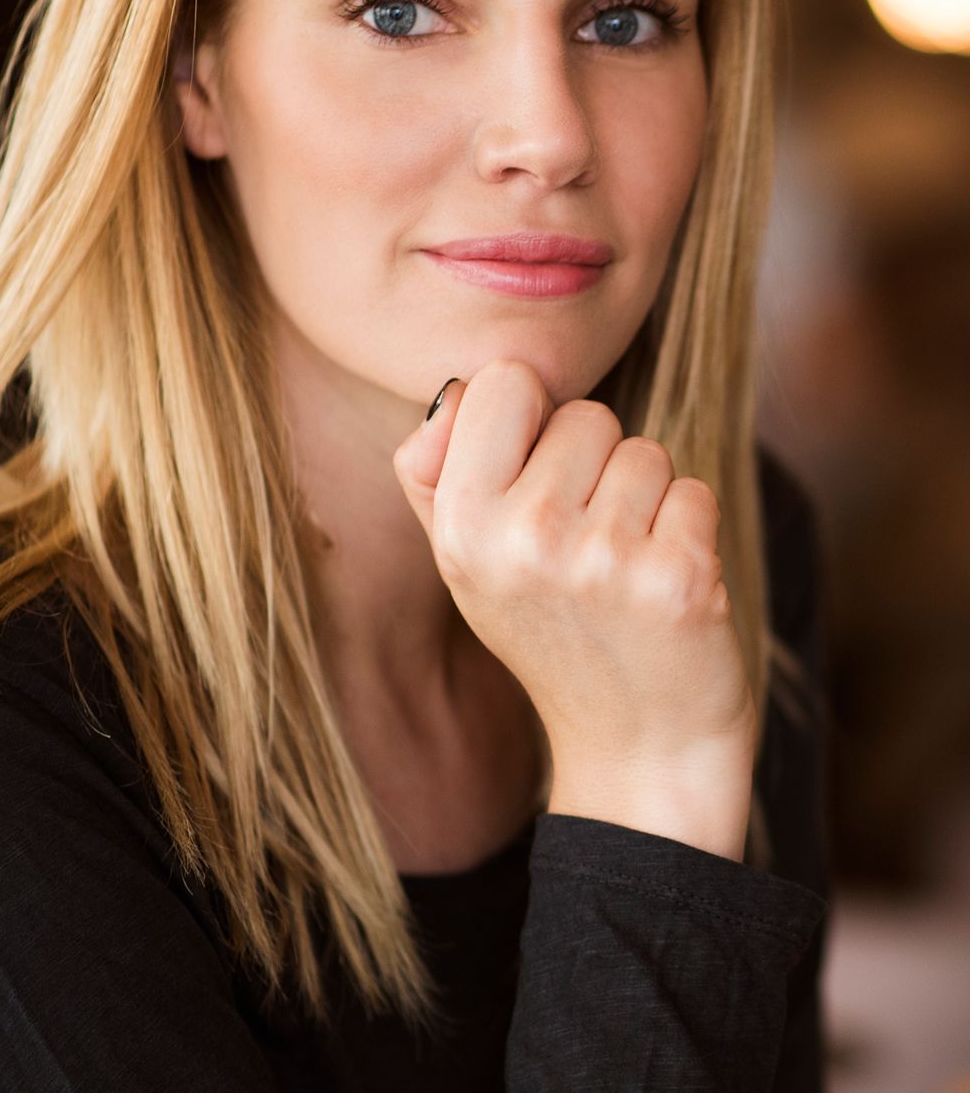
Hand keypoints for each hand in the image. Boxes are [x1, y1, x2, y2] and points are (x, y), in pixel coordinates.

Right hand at [393, 360, 756, 859]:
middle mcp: (524, 539)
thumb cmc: (550, 632)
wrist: (635, 750)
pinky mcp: (678, 580)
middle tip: (585, 547)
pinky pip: (693, 491)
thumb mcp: (467, 562)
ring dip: (646, 500)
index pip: (503, 380)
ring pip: (645, 451)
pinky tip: (663, 588)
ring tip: (623, 570)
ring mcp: (602, 561)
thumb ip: (437, 471)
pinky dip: (689, 530)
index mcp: (461, 526)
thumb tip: (451, 391)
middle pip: (585, 414)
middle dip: (595, 466)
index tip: (537, 478)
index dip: (530, 418)